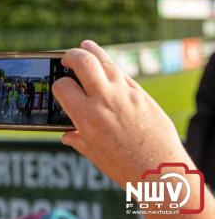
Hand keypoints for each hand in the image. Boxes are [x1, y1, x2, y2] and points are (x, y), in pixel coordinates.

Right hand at [52, 40, 214, 218]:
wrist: (160, 170)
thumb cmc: (123, 166)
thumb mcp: (93, 154)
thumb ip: (77, 139)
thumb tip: (66, 135)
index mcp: (87, 117)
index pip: (63, 86)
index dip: (57, 85)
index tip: (60, 88)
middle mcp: (105, 100)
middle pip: (83, 61)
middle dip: (70, 55)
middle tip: (66, 59)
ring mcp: (125, 93)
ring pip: (105, 60)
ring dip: (91, 50)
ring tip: (84, 48)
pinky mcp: (141, 93)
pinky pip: (122, 72)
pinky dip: (110, 66)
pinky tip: (106, 67)